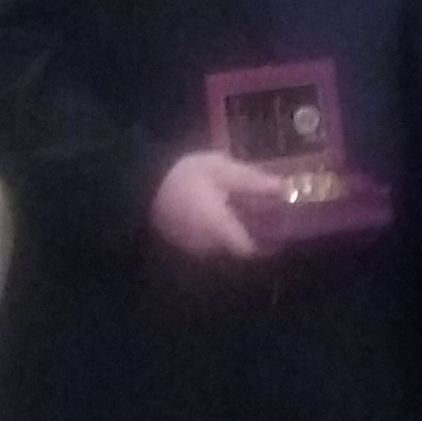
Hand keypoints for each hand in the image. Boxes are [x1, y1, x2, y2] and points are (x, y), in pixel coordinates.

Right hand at [150, 149, 285, 258]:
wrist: (138, 183)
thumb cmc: (183, 176)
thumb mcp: (220, 169)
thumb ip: (252, 181)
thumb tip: (283, 189)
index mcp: (221, 230)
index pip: (252, 250)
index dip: (269, 243)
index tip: (279, 227)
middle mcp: (209, 247)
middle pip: (237, 249)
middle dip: (252, 234)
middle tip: (264, 213)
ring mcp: (193, 248)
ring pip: (222, 247)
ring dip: (233, 232)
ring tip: (242, 208)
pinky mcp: (181, 244)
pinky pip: (207, 243)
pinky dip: (216, 231)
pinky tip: (217, 211)